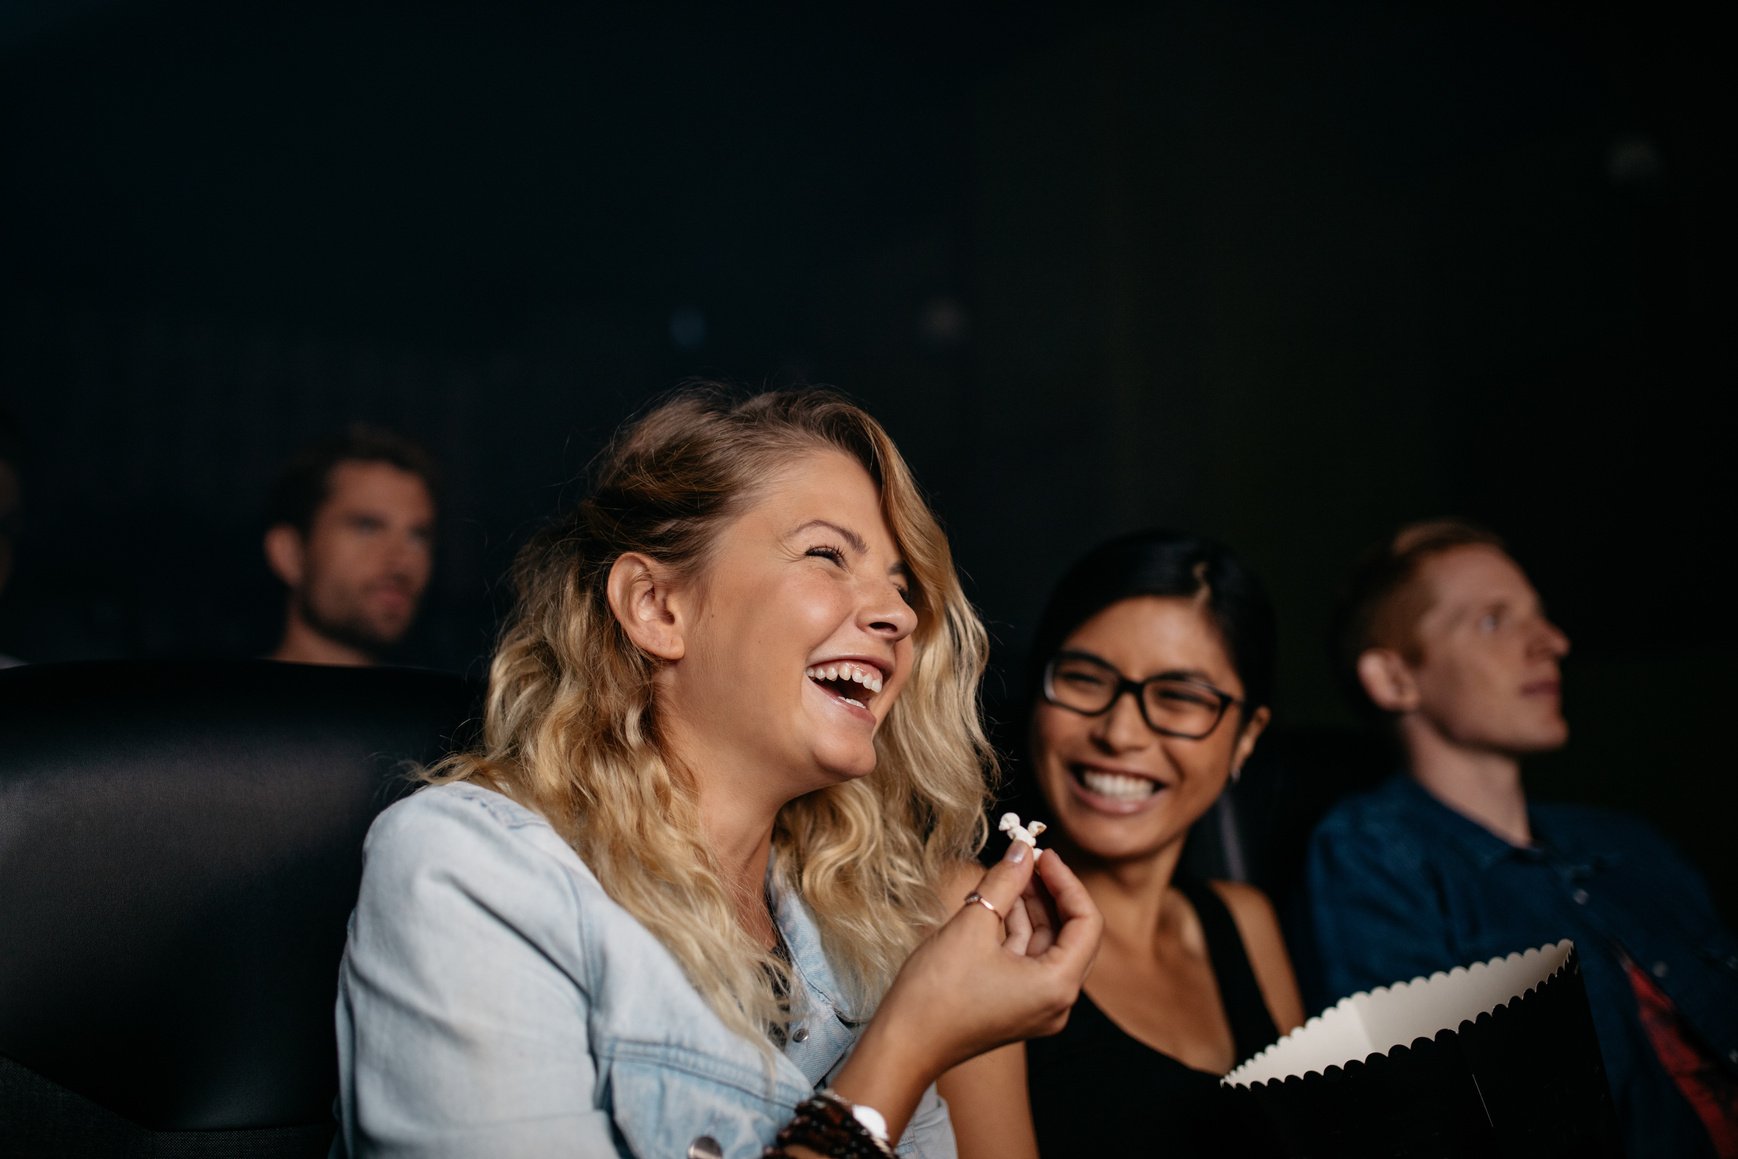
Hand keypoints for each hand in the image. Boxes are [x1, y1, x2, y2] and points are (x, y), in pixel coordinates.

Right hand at [829, 840, 1101, 1136]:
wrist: (904, 1045)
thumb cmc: (936, 993)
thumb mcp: (972, 925)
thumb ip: (1004, 882)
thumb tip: (1023, 849)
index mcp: (1058, 986)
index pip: (1087, 923)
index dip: (1067, 882)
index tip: (1044, 855)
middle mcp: (1057, 1002)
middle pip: (1070, 935)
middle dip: (1050, 892)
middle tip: (1027, 857)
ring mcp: (1036, 1007)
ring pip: (1046, 945)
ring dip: (1031, 908)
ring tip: (1008, 872)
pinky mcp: (1016, 1006)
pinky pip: (1027, 960)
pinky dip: (1016, 929)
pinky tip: (997, 901)